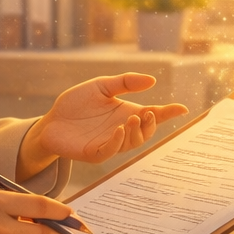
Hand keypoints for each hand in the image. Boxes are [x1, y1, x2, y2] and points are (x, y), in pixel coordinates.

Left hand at [17, 72, 188, 177]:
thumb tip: (152, 80)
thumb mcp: (102, 85)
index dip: (168, 113)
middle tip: (148, 113)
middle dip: (152, 124)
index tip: (182, 108)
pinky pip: (111, 150)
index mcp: (126, 112)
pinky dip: (118, 141)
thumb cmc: (76, 103)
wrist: (51, 120)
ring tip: (133, 118)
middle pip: (147, 132)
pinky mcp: (95, 152)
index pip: (153, 115)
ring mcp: (110, 142)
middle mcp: (122, 129)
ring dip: (137, 132)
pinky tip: (119, 130)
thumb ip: (125, 82)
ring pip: (132, 143)